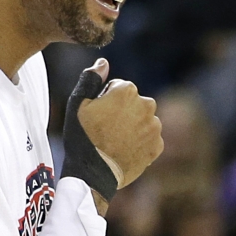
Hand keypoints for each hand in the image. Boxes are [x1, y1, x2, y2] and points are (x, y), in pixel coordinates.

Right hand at [77, 60, 162, 188]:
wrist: (92, 174)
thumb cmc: (82, 137)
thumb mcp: (78, 104)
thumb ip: (91, 79)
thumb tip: (103, 62)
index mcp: (128, 90)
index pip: (119, 88)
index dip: (106, 101)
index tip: (98, 115)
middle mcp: (147, 104)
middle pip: (134, 103)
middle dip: (123, 112)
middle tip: (106, 129)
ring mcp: (154, 126)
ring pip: (143, 120)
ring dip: (133, 127)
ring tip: (115, 141)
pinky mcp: (158, 145)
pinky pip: (149, 139)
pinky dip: (140, 143)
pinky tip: (125, 151)